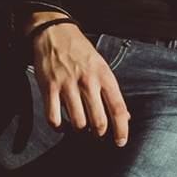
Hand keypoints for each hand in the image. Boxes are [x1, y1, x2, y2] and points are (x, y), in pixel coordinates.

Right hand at [30, 19, 130, 143]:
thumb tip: (126, 117)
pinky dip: (59, 128)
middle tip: (98, 135)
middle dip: (100, 134)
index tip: (121, 142)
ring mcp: (67, 86)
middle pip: (99, 121)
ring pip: (78, 123)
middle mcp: (88, 83)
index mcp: (104, 77)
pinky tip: (63, 126)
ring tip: (81, 130)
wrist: (55, 34)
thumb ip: (112, 93)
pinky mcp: (49, 89)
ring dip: (81, 132)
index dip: (122, 130)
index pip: (118, 109)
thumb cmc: (82, 53)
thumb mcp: (102, 68)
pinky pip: (54, 118)